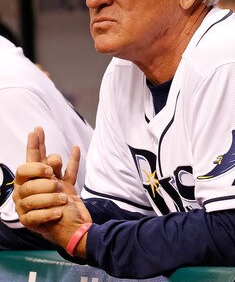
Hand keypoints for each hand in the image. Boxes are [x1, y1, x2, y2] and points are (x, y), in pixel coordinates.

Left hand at [13, 126, 90, 250]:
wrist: (79, 234)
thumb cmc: (61, 228)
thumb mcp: (44, 211)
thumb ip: (45, 188)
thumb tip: (51, 166)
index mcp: (28, 197)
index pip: (25, 172)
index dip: (33, 166)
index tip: (45, 169)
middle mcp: (40, 189)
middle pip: (36, 163)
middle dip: (37, 147)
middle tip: (36, 130)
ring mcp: (55, 188)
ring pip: (53, 166)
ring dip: (55, 160)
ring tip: (58, 162)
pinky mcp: (69, 189)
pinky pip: (70, 172)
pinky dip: (73, 161)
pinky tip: (74, 148)